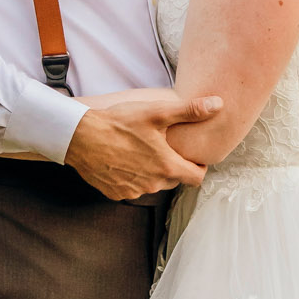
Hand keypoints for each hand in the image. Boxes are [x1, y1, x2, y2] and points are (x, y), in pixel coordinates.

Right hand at [64, 88, 219, 199]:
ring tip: (140, 151)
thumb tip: (218, 105)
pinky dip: (132, 177)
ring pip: (152, 184)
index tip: (192, 156)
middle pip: (174, 180)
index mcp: (167, 167)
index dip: (198, 167)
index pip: (197, 178)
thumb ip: (189, 111)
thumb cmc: (119, 122)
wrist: (80, 136)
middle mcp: (153, 184)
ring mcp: (133, 191)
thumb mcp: (157, 112)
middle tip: (162, 146)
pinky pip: (132, 188)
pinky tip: (123, 160)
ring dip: (151, 172)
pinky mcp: (115, 193)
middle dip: (172, 166)